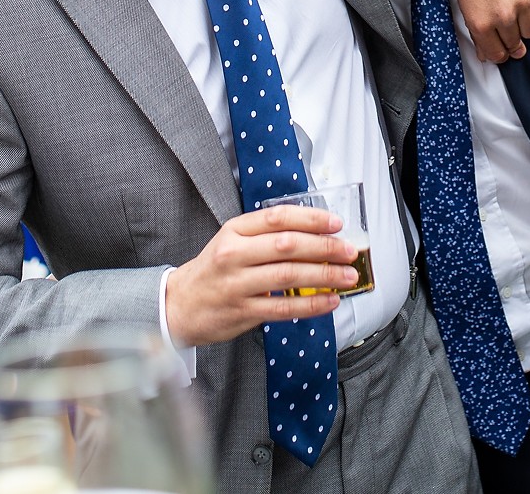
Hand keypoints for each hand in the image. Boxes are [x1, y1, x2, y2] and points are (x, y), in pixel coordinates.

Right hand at [165, 205, 361, 348]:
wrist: (180, 305)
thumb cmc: (214, 270)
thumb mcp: (231, 241)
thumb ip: (265, 235)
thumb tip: (315, 234)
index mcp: (234, 230)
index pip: (278, 218)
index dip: (311, 219)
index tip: (336, 223)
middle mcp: (234, 254)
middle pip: (287, 245)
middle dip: (324, 247)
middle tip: (350, 251)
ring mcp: (237, 284)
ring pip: (288, 275)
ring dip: (324, 276)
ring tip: (348, 276)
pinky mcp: (242, 311)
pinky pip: (283, 307)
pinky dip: (311, 304)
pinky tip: (330, 301)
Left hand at [449, 0, 529, 62]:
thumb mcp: (464, 1)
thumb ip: (477, 30)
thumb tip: (487, 54)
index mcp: (482, 22)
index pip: (498, 54)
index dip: (500, 54)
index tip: (501, 49)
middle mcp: (505, 16)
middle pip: (516, 44)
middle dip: (511, 41)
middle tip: (508, 30)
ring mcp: (524, 2)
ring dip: (524, 24)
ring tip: (514, 8)